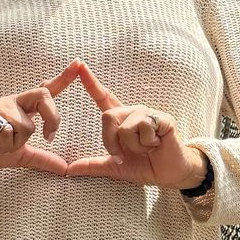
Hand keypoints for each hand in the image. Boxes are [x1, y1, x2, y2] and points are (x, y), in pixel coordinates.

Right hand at [0, 64, 77, 173]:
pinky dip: (4, 144)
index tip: (80, 64)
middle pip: (42, 95)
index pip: (46, 90)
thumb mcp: (21, 155)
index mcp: (23, 109)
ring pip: (25, 125)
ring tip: (2, 145)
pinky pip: (6, 131)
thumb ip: (43, 159)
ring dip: (16, 143)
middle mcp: (13, 103)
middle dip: (52, 116)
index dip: (63, 78)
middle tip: (49, 136)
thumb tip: (65, 169)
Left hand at [61, 60, 208, 189]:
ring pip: (125, 126)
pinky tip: (157, 144)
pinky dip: (146, 143)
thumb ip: (93, 166)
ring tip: (146, 148)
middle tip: (124, 154)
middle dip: (111, 141)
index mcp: (122, 120)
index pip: (103, 97)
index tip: (79, 65)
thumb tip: (69, 169)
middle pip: (108, 116)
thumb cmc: (146, 166)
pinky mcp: (162, 118)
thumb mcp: (115, 168)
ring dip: (132, 146)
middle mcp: (134, 112)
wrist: (171, 174)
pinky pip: (143, 127)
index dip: (91, 82)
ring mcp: (148, 114)